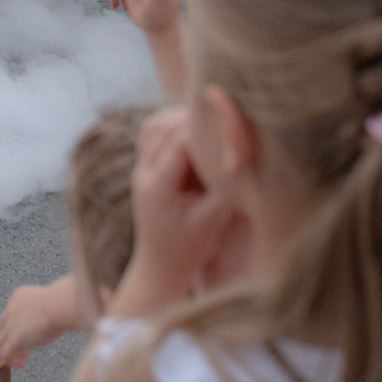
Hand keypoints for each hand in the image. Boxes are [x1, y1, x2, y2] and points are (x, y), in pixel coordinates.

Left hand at [0, 277, 88, 363]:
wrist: (59, 306)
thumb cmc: (62, 304)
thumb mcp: (46, 303)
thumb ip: (40, 310)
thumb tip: (51, 316)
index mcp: (17, 297)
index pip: (10, 314)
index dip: (16, 327)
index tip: (29, 335)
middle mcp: (10, 310)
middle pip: (4, 328)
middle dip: (12, 340)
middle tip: (25, 351)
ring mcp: (10, 325)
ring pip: (2, 343)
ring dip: (12, 353)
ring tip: (23, 361)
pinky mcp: (14, 339)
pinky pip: (6, 354)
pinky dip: (11, 361)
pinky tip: (22, 365)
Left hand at [118, 109, 235, 313]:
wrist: (160, 266)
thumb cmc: (189, 248)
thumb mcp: (212, 220)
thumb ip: (225, 188)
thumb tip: (241, 156)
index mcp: (158, 187)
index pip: (181, 142)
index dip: (207, 132)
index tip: (231, 130)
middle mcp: (143, 174)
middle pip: (164, 128)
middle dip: (194, 119)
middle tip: (222, 115)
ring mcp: (140, 170)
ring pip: (153, 126)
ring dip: (179, 118)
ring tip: (208, 120)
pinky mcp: (143, 169)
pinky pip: (151, 135)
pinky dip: (170, 125)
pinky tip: (193, 129)